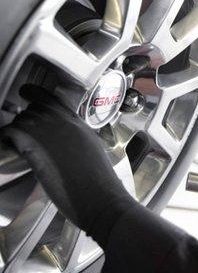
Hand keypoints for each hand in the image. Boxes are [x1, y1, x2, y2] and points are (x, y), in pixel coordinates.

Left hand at [0, 85, 136, 246]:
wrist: (98, 194)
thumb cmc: (99, 181)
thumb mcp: (92, 150)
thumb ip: (77, 139)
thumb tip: (67, 142)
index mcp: (78, 123)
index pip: (53, 98)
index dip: (37, 96)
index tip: (28, 94)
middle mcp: (63, 121)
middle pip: (34, 107)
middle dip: (25, 118)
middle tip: (22, 133)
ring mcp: (48, 129)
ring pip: (21, 119)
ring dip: (16, 131)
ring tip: (17, 146)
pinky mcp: (33, 142)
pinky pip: (8, 131)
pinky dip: (4, 139)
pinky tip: (8, 148)